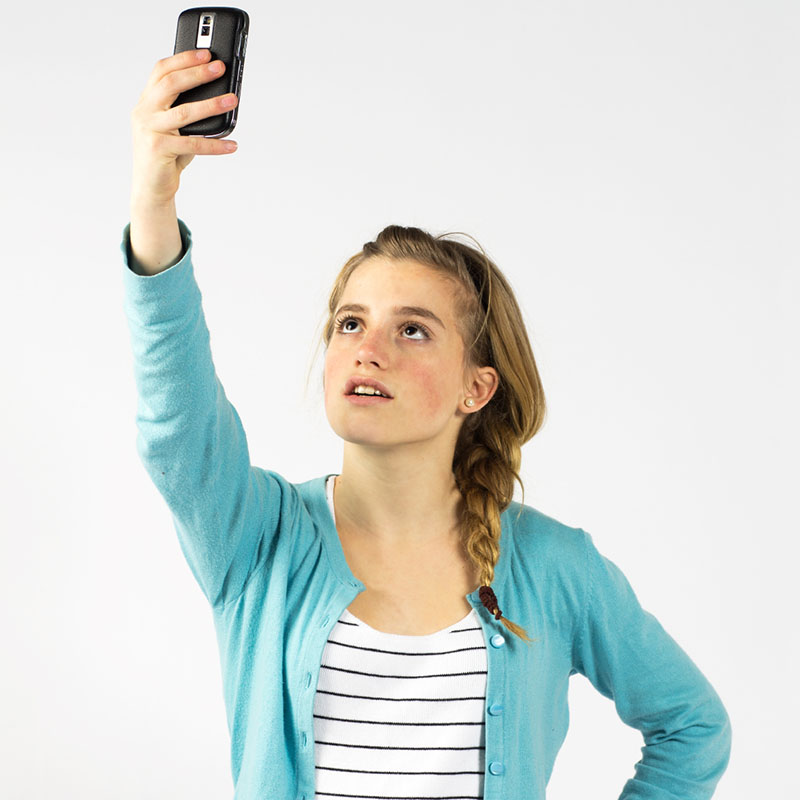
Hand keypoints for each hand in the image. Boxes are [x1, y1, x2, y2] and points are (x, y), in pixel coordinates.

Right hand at [130, 49, 238, 206]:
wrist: (150, 186)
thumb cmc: (166, 155)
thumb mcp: (173, 128)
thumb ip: (185, 110)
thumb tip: (220, 97)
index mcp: (146, 102)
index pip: (161, 71)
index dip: (183, 59)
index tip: (206, 54)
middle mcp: (144, 112)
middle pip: (171, 84)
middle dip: (197, 74)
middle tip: (220, 68)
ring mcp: (149, 130)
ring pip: (184, 112)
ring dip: (211, 105)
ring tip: (232, 100)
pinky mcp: (158, 149)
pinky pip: (193, 144)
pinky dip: (215, 145)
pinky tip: (232, 145)